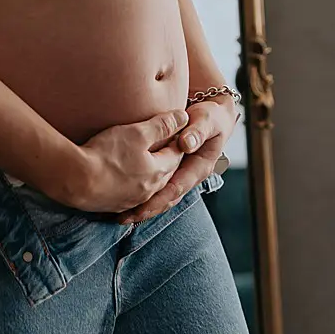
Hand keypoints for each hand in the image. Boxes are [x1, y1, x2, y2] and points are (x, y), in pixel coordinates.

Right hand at [61, 109, 189, 214]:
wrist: (74, 180)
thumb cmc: (106, 154)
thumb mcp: (137, 133)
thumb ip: (162, 125)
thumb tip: (183, 118)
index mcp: (157, 172)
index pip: (176, 155)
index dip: (178, 141)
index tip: (178, 131)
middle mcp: (148, 191)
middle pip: (165, 173)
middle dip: (168, 159)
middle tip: (168, 145)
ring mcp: (130, 201)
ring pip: (149, 186)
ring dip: (152, 174)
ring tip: (148, 162)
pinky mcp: (113, 206)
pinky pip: (131, 195)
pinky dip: (135, 185)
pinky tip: (127, 178)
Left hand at [118, 96, 237, 224]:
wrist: (214, 115)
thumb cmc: (211, 116)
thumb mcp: (207, 120)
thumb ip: (198, 131)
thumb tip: (186, 144)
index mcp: (199, 168)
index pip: (177, 188)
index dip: (159, 199)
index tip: (142, 208)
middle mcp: (188, 176)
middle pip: (167, 198)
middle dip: (147, 210)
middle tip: (125, 218)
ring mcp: (180, 174)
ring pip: (161, 195)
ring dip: (142, 207)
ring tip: (120, 217)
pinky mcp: (171, 170)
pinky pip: (156, 186)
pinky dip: (141, 194)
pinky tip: (124, 201)